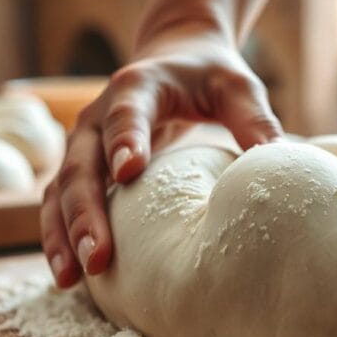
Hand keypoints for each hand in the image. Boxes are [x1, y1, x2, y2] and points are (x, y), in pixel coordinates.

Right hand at [41, 25, 282, 286]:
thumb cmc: (209, 76)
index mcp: (138, 87)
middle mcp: (97, 115)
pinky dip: (58, 238)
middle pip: (81, 165)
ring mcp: (83, 144)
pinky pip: (59, 204)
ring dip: (62, 235)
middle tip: (98, 257)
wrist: (173, 57)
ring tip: (69, 279)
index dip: (126, 140)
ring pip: (60, 191)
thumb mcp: (236, 87)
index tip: (129, 171)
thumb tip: (277, 160)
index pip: (126, 113)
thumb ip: (254, 118)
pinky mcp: (80, 168)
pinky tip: (67, 277)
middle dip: (86, 213)